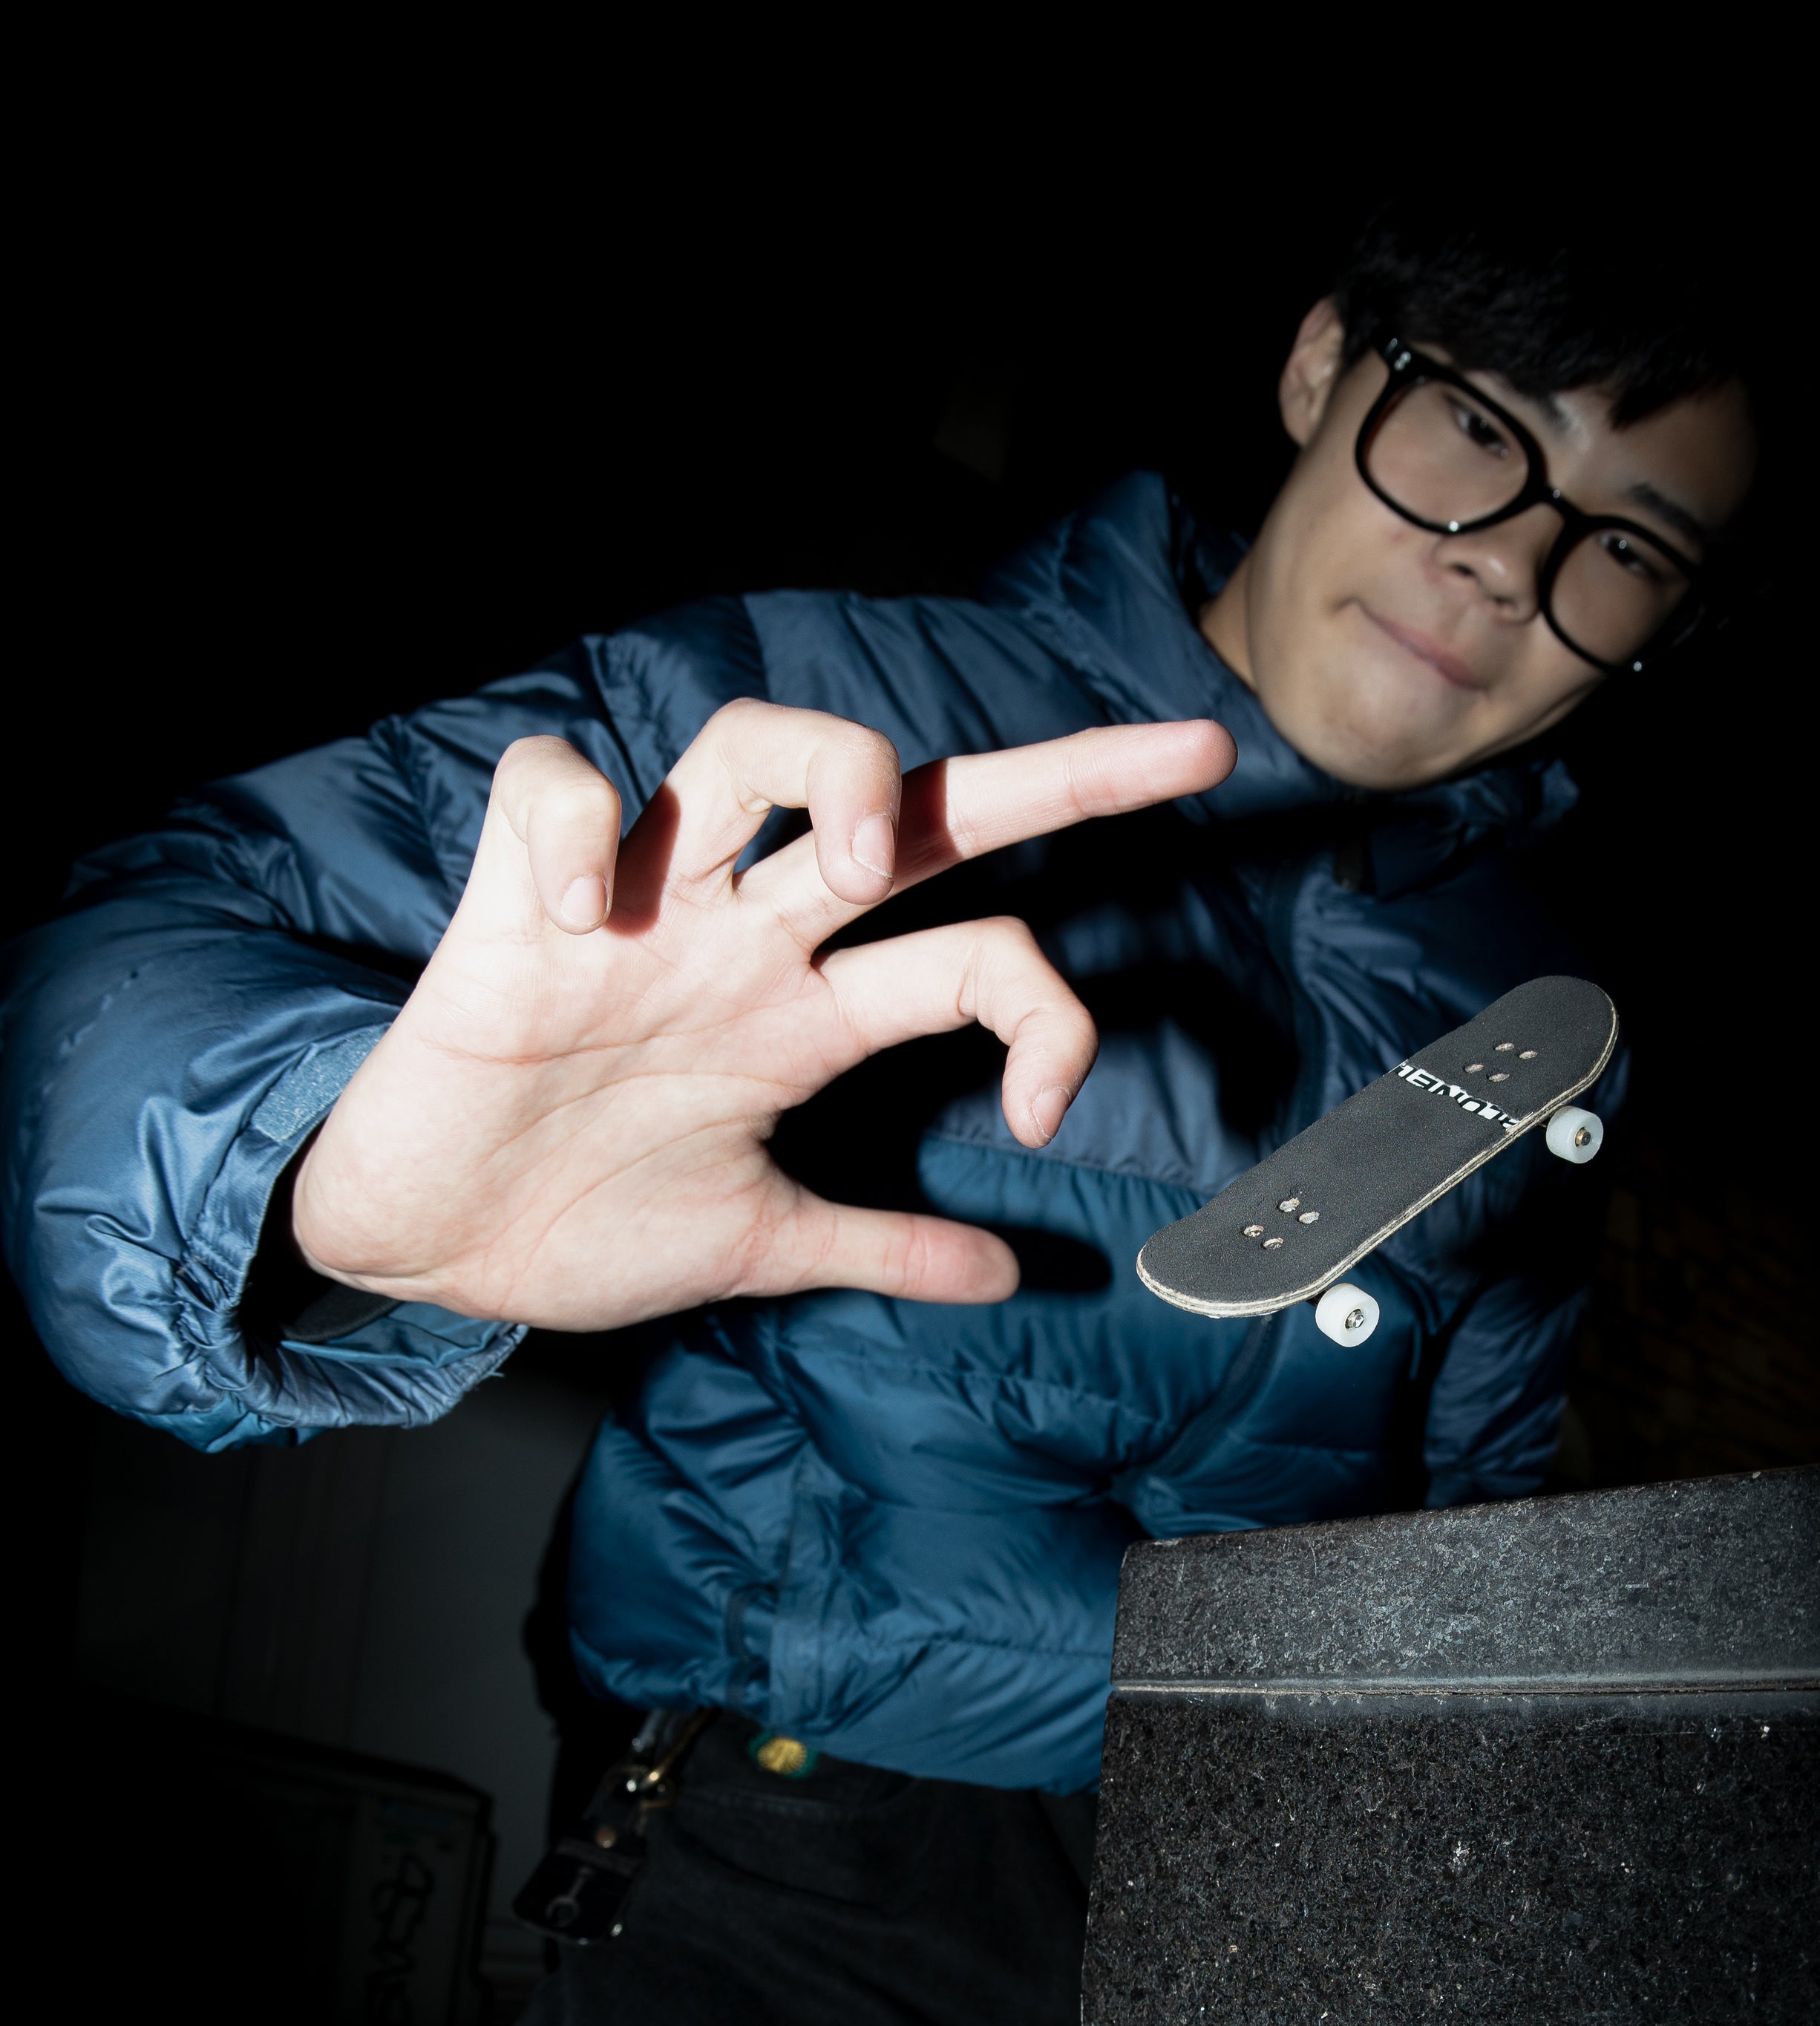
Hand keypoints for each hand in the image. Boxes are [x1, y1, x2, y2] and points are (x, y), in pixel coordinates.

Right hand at [291, 700, 1235, 1327]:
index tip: (1049, 1117)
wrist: (433, 1253)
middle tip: (1181, 758)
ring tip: (846, 858)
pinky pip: (548, 791)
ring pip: (745, 746)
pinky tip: (582, 907)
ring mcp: (638, 913)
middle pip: (906, 805)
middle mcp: (742, 939)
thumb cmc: (581, 1222)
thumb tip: (1011, 1278)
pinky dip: (574, 825)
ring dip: (826, 772)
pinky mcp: (514, 909)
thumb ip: (882, 1247)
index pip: (976, 946)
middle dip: (1055, 776)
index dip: (1053, 1008)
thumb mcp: (760, 1244)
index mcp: (807, 1015)